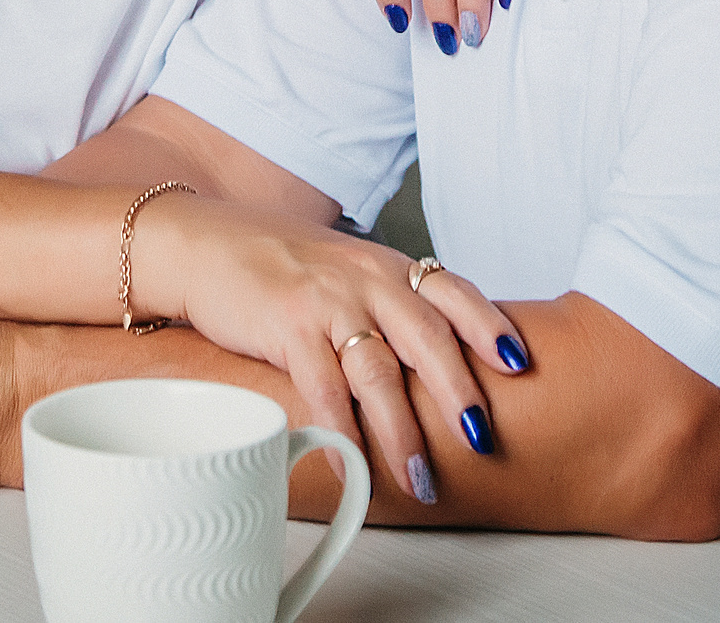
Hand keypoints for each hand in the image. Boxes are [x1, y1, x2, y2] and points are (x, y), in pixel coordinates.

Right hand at [135, 197, 527, 501]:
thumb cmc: (273, 262)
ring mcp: (326, 301)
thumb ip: (385, 302)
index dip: (489, 327)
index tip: (518, 365)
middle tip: (482, 442)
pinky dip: (340, 429)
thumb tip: (430, 357)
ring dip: (403, 433)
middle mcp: (364, 278)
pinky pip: (323, 387)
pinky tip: (350, 462)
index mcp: (385, 265)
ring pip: (379, 373)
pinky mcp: (286, 325)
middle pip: (428, 338)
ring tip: (419, 478)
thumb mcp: (342, 267)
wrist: (201, 242)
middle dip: (459, 395)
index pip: (453, 291)